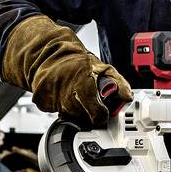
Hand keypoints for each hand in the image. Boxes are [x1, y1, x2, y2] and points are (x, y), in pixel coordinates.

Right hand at [2, 15, 129, 128]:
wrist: (48, 55)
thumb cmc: (76, 62)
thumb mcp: (101, 67)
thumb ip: (117, 82)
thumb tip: (127, 96)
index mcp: (83, 81)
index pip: (96, 111)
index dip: (101, 115)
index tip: (104, 113)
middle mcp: (67, 91)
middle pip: (83, 116)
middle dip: (89, 111)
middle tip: (91, 103)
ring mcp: (53, 97)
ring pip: (71, 116)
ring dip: (77, 110)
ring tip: (78, 96)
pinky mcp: (43, 102)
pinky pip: (58, 112)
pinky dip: (64, 108)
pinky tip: (66, 97)